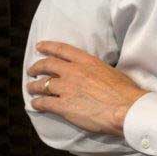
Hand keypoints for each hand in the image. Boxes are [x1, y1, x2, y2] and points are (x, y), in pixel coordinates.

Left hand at [26, 41, 146, 135]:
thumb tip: (96, 74)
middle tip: (32, 70)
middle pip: (47, 65)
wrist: (125, 109)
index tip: (39, 46)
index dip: (48, 47)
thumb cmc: (125, 92)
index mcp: (87, 61)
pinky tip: (36, 104)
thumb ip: (97, 70)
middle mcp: (73, 71)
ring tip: (31, 88)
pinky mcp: (63, 106)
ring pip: (42, 84)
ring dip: (34, 86)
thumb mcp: (111, 71)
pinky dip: (37, 103)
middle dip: (37, 67)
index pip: (62, 49)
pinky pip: (44, 102)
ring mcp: (67, 88)